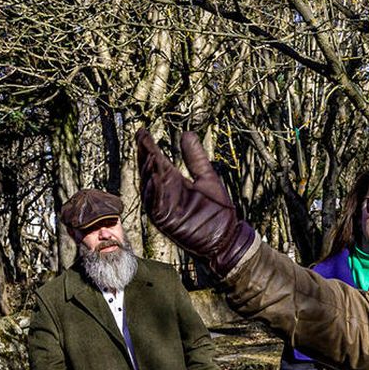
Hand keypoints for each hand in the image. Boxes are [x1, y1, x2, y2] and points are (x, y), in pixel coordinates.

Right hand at [136, 127, 257, 275]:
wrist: (226, 237)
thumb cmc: (218, 210)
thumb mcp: (207, 177)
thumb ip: (195, 157)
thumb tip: (186, 133)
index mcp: (173, 183)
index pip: (156, 162)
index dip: (148, 147)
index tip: (142, 132)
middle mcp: (165, 194)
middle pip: (148, 172)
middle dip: (145, 156)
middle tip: (142, 139)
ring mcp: (163, 208)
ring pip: (149, 188)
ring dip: (148, 172)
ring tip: (150, 155)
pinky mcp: (166, 221)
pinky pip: (155, 205)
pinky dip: (154, 192)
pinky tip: (155, 177)